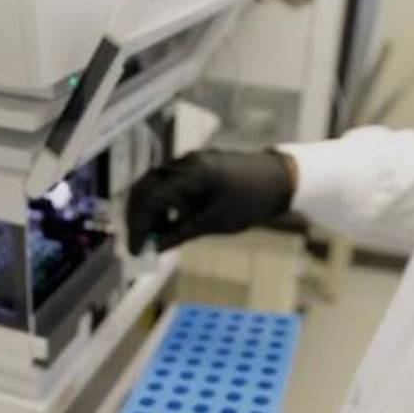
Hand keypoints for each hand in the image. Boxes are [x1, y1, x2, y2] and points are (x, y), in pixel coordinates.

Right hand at [126, 149, 296, 254]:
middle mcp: (184, 163)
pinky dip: (160, 203)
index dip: (139, 227)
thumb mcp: (215, 223)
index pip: (151, 199)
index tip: (137, 251)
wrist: (276, 178)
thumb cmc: (250, 201)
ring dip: (147, 211)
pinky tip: (165, 222)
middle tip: (137, 244)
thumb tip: (155, 247)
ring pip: (152, 184)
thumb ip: (181, 233)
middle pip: (144, 188)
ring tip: (152, 237)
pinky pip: (165, 182)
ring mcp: (186, 161)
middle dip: (136, 218)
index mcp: (192, 175)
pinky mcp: (191, 165)